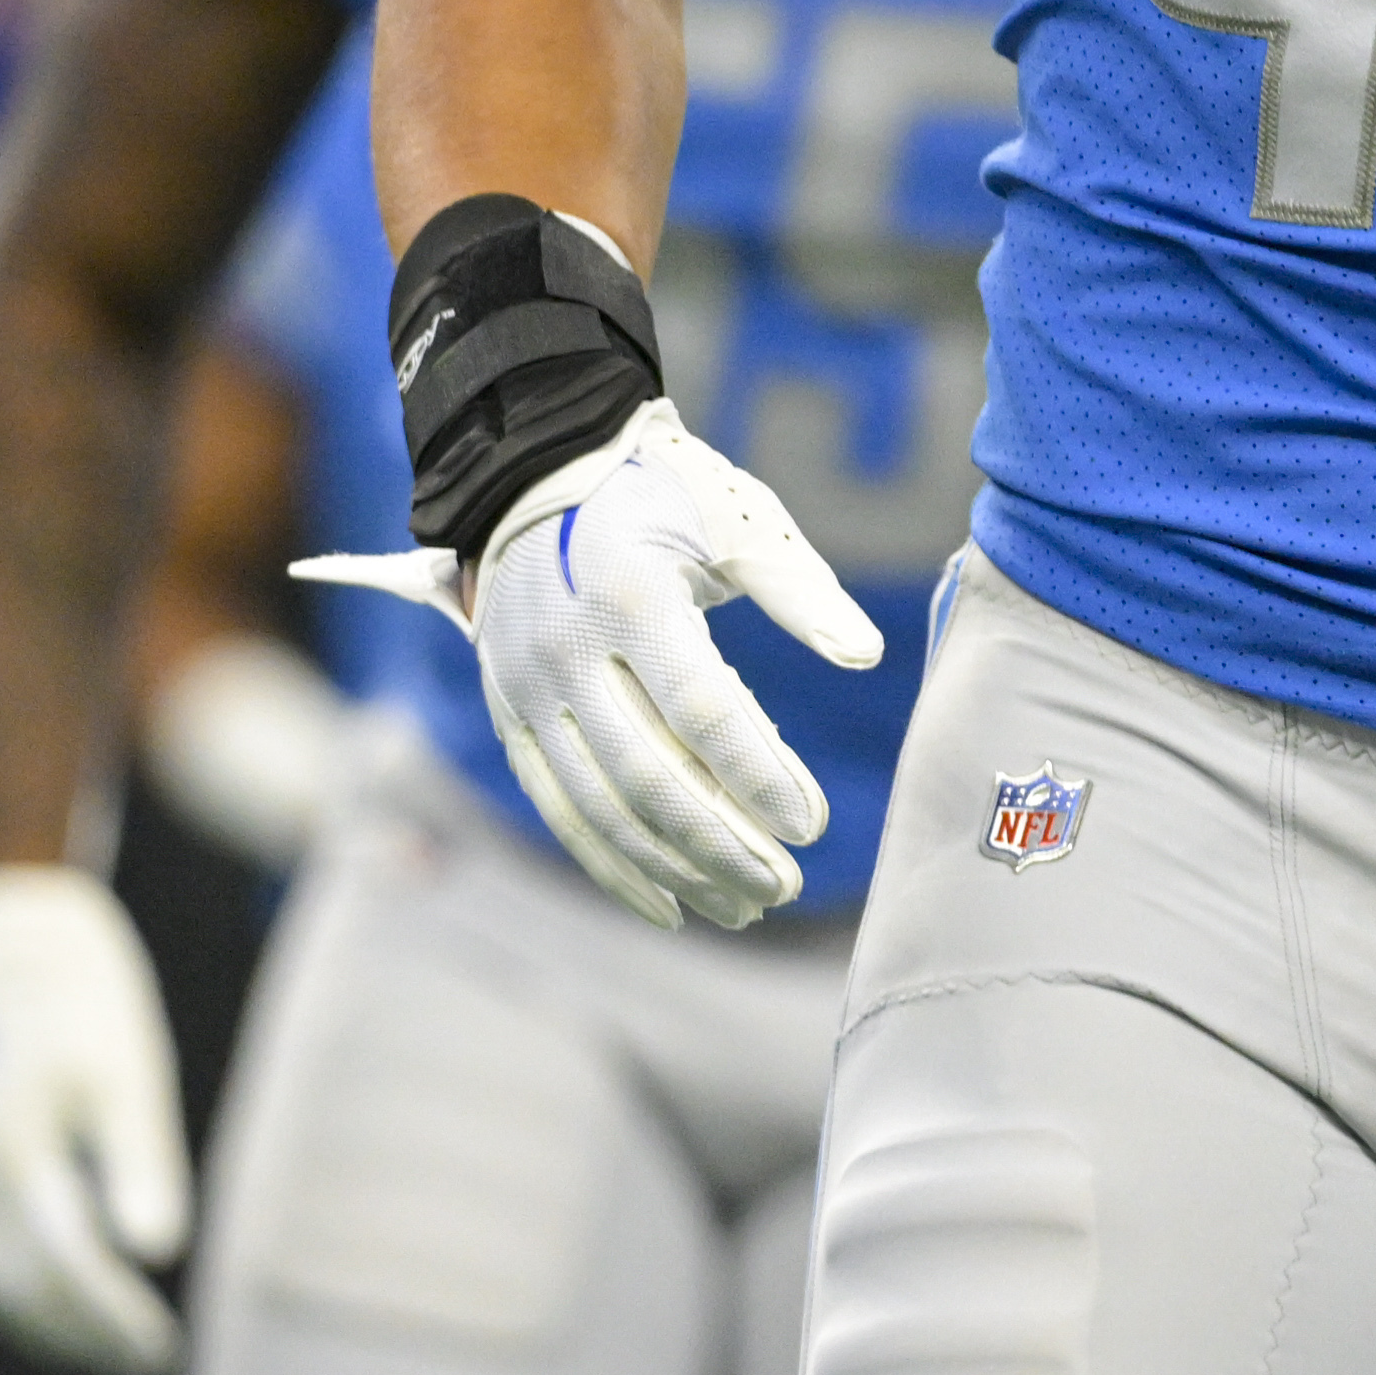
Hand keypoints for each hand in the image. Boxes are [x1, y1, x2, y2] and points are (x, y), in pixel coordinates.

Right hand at [0, 864, 189, 1374]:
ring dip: (56, 1330)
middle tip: (156, 1369)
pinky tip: (70, 1319)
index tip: (165, 1351)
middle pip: (27, 1289)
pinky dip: (24, 1302)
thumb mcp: (129, 1068)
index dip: (115, 1318)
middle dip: (90, 1337)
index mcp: (11, 1151)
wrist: (6, 949)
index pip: (66, 1265)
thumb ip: (139, 1160)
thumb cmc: (85, 1002)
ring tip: (123, 1360)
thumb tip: (158, 1249)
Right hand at [307, 398, 877, 929]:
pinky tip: (668, 904)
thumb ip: (800, 589)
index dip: (758, 775)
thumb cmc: (661, 492)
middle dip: (722, 844)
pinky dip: (612, 865)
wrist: (536, 469)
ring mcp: (526, 690)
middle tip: (785, 886)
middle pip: (649, 777)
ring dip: (675, 868)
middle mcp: (566, 652)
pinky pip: (559, 808)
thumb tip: (866, 654)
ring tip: (744, 905)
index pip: (702, 710)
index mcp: (630, 598)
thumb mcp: (737, 519)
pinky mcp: (509, 715)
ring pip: (601, 807)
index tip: (813, 824)